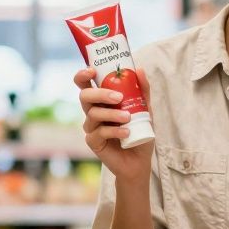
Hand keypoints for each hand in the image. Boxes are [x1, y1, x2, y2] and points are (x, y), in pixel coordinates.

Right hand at [74, 67, 153, 182]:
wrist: (140, 159)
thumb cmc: (140, 131)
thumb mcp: (145, 109)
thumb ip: (142, 90)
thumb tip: (140, 69)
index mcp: (101, 100)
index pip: (85, 84)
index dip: (83, 76)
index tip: (92, 71)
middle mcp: (92, 111)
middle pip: (85, 96)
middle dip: (100, 94)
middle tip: (117, 97)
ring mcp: (91, 127)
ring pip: (93, 114)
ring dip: (112, 114)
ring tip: (128, 118)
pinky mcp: (93, 142)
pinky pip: (99, 132)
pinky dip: (114, 131)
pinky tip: (126, 132)